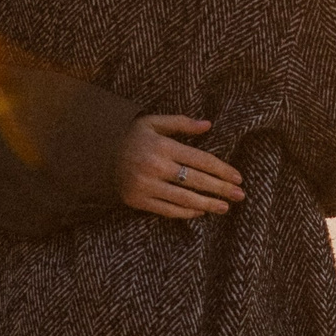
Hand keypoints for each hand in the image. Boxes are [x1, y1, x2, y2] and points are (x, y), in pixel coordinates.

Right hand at [117, 115, 244, 218]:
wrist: (96, 154)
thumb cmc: (130, 136)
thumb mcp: (153, 122)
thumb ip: (181, 123)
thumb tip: (208, 125)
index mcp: (163, 146)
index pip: (201, 160)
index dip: (222, 170)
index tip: (238, 178)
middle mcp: (156, 166)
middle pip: (197, 181)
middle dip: (221, 189)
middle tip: (240, 196)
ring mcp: (146, 185)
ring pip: (184, 199)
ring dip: (207, 205)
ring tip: (224, 208)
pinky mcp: (137, 200)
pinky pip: (167, 210)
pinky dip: (186, 213)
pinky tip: (200, 212)